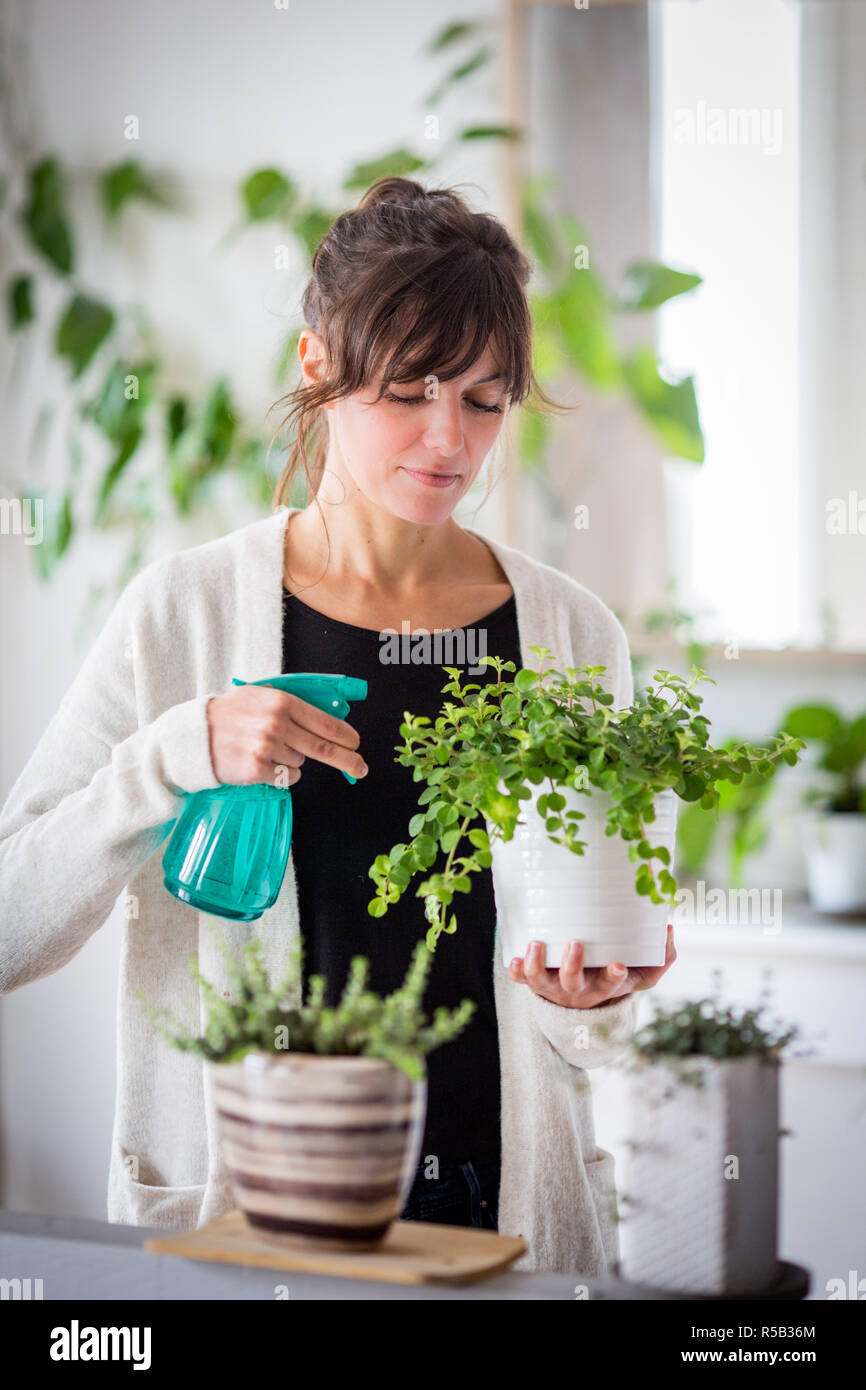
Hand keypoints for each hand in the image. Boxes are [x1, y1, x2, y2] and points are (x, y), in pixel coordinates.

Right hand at [205, 683, 367, 786]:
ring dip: (290, 761)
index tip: (356, 743)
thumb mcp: (261, 696)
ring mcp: (267, 747)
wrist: (195, 736)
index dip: (345, 736)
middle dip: (347, 760)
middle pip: (323, 748)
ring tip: (265, 749)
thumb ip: (292, 705)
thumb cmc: (231, 714)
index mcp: (282, 702)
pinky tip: (261, 763)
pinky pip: (286, 778)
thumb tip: (328, 719)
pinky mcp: (257, 769)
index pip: (325, 723)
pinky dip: (279, 775)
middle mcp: (277, 723)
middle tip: (361, 768)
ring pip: (300, 764)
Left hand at [507, 924, 676, 1008]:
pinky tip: (512, 958)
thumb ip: (662, 955)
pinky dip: (516, 972)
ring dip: (537, 965)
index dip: (613, 977)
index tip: (617, 965)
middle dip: (573, 966)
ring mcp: (554, 986)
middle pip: (573, 984)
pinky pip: (522, 980)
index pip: (610, 985)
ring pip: (542, 982)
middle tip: (575, 944)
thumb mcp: (643, 971)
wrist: (583, 992)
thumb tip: (668, 928)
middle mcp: (577, 990)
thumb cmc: (615, 973)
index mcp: (604, 986)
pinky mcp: (535, 980)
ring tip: (536, 944)